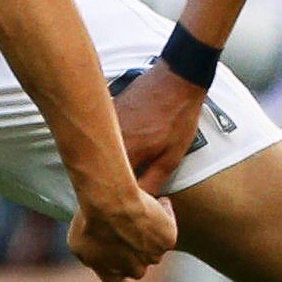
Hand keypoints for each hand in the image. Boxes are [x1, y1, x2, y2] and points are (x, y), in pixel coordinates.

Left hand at [67, 177, 176, 281]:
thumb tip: (95, 258)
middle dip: (134, 251)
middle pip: (137, 265)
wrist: (109, 203)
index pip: (117, 281)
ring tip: (143, 212)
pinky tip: (159, 202)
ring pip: (154, 248)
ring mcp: (153, 257)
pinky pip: (168, 227)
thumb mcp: (76, 243)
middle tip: (128, 227)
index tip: (114, 250)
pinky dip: (166, 215)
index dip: (116, 266)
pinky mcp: (168, 240)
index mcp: (112, 276)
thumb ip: (89, 256)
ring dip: (150, 235)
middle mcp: (135, 271)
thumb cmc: (88, 221)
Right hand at [114, 60, 211, 193]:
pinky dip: (111, 144)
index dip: (118, 196)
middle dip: (112, 181)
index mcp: (126, 151)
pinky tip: (124, 146)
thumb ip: (153, 180)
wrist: (177, 78)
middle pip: (104, 168)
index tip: (123, 203)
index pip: (112, 184)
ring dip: (111, 162)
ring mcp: (107, 122)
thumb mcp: (172, 154)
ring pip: (104, 151)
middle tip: (124, 189)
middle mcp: (110, 137)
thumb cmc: (178, 116)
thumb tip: (142, 200)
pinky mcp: (109, 111)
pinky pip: (106, 135)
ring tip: (126, 167)